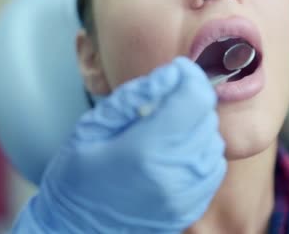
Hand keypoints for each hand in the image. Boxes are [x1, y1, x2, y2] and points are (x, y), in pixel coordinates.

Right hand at [14, 57, 225, 232]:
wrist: (76, 231)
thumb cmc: (75, 178)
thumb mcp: (92, 128)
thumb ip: (134, 97)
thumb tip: (171, 74)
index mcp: (146, 150)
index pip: (194, 98)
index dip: (188, 76)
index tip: (174, 71)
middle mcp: (175, 174)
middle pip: (206, 116)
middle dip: (188, 98)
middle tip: (160, 101)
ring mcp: (187, 195)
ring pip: (213, 139)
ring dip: (194, 124)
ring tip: (163, 127)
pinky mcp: (192, 206)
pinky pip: (212, 164)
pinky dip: (198, 149)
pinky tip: (171, 149)